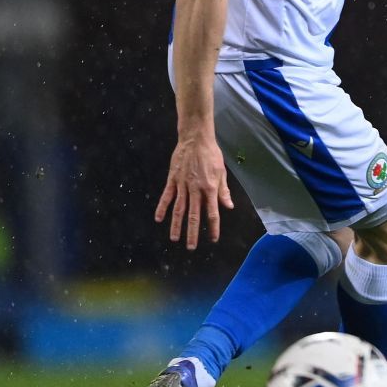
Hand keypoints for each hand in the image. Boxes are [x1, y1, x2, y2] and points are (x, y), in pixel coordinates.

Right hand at [154, 135, 234, 249]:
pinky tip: (158, 219)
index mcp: (210, 189)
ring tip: (175, 239)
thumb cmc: (211, 155)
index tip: (213, 239)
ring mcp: (182, 185)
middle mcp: (196, 190)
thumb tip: (228, 206)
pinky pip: (166, 197)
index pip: (212, 213)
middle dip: (192, 233)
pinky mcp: (172, 180)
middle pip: (194, 215)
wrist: (196, 139)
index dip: (213, 227)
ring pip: (179, 209)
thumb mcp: (222, 172)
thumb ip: (223, 191)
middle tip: (191, 247)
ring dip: (176, 225)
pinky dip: (161, 208)